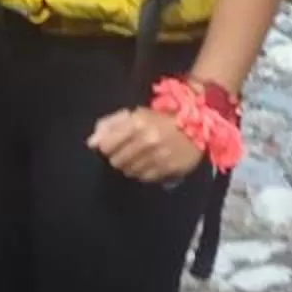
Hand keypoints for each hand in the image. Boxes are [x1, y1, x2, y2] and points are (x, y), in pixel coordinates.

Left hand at [87, 104, 207, 184]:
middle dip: (118, 158)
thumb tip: (91, 143)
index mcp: (137, 123)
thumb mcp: (137, 114)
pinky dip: (144, 173)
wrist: (200, 121)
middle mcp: (147, 141)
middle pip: (117, 161)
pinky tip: (150, 163)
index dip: (107, 148)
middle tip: (127, 153)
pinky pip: (146, 178)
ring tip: (140, 158)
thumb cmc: (164, 116)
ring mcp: (159, 156)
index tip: (112, 147)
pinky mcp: (170, 169)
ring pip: (130, 172)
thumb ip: (112, 126)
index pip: (106, 146)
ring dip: (131, 166)